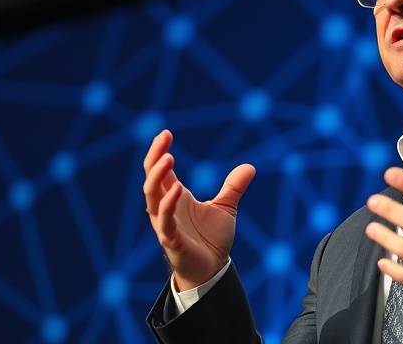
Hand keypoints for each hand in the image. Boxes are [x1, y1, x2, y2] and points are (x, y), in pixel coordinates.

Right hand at [143, 129, 254, 290]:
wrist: (212, 269)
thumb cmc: (211, 239)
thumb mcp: (225, 208)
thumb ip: (234, 188)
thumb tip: (250, 166)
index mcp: (175, 197)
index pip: (160, 171)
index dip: (159, 152)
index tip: (165, 133)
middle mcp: (166, 208)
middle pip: (151, 179)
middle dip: (155, 158)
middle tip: (163, 138)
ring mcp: (166, 224)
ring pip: (152, 197)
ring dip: (157, 177)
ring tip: (168, 158)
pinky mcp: (171, 240)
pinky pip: (165, 220)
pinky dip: (168, 204)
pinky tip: (176, 188)